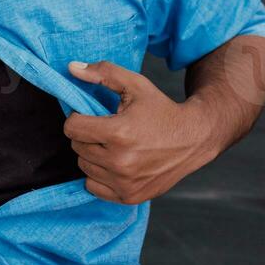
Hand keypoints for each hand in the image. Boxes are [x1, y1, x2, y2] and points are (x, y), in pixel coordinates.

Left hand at [62, 60, 216, 203]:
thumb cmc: (161, 109)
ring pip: (83, 166)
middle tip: (105, 128)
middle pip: (77, 146)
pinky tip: (114, 162)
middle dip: (86, 134)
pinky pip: (93, 187)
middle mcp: (120, 162)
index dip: (78, 117)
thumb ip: (102, 73)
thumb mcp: (134, 84)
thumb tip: (71, 68)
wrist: (193, 139)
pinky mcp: (129, 196)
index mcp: (119, 133)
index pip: (72, 128)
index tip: (91, 115)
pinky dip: (98, 175)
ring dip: (92, 154)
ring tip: (112, 144)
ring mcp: (125, 183)